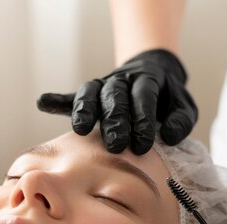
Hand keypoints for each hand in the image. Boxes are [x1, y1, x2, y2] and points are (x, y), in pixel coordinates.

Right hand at [37, 49, 197, 154]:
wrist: (153, 74)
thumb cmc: (168, 99)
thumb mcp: (183, 106)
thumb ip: (181, 119)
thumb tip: (169, 136)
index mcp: (147, 80)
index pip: (143, 96)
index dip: (142, 118)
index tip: (143, 144)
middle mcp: (121, 81)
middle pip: (114, 96)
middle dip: (115, 120)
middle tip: (116, 145)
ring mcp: (102, 86)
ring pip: (91, 93)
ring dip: (85, 110)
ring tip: (81, 130)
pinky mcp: (89, 95)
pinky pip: (71, 96)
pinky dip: (57, 100)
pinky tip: (43, 102)